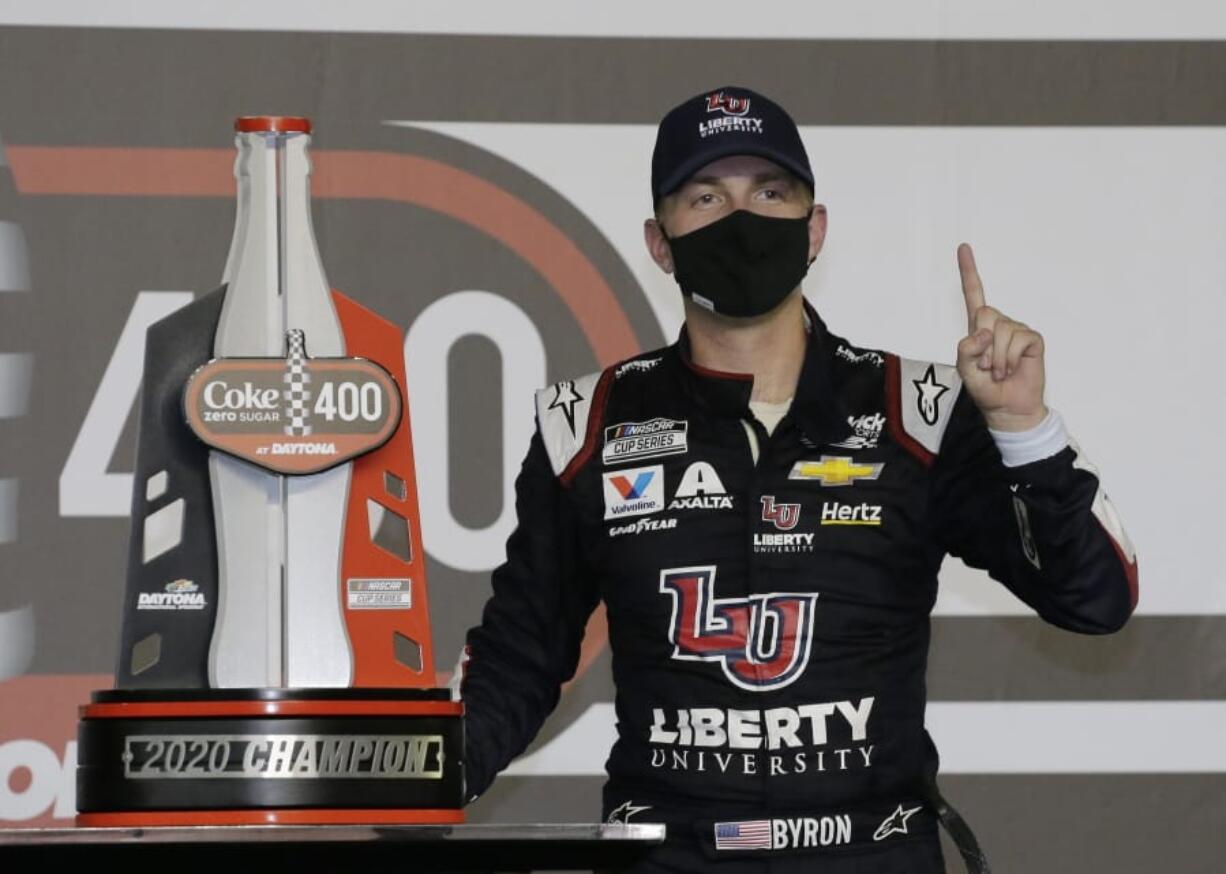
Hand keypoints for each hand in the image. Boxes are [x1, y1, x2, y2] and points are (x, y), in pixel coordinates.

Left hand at [955, 242, 1047, 430]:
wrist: (1007, 408)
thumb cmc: (985, 389)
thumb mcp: (965, 370)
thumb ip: (965, 350)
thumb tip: (982, 333)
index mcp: (978, 328)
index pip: (973, 295)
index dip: (968, 271)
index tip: (963, 247)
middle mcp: (998, 324)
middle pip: (984, 313)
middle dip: (982, 344)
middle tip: (986, 366)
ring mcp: (1016, 330)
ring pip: (1001, 330)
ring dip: (996, 357)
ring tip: (998, 371)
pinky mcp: (1032, 339)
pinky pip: (1018, 339)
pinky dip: (1010, 358)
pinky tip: (1011, 369)